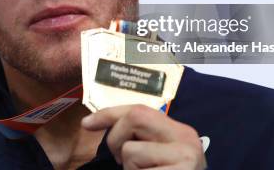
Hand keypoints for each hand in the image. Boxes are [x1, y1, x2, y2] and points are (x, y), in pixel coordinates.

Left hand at [81, 104, 205, 169]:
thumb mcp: (154, 155)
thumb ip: (138, 138)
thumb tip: (92, 124)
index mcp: (178, 130)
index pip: (139, 109)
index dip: (109, 114)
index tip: (86, 124)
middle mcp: (186, 137)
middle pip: (134, 117)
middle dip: (116, 139)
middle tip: (123, 163)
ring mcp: (187, 155)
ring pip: (131, 151)